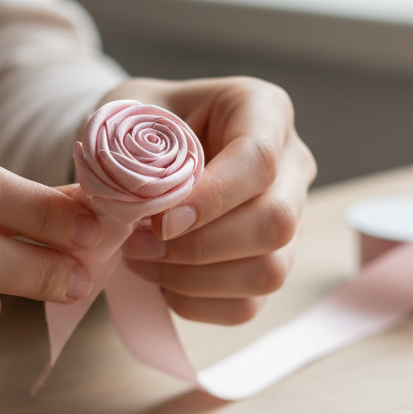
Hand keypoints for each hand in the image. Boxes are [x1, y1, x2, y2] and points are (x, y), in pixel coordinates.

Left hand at [110, 76, 316, 323]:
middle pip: (276, 222)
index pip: (258, 160)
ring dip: (196, 279)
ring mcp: (289, 219)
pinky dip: (196, 303)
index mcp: (263, 110)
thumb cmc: (140, 123)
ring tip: (142, 263)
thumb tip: (122, 204)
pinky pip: (248, 304)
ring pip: (270, 271)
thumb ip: (124, 147)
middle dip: (201, 246)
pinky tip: (160, 282)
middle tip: (139, 245)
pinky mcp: (271, 263)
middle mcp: (290, 165)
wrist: (144, 148)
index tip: (159, 221)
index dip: (212, 198)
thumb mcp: (126, 111)